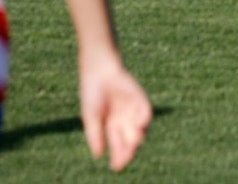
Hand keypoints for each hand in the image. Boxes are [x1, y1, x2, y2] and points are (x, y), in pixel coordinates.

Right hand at [79, 51, 152, 170]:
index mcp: (111, 126)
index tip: (117, 167)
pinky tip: (140, 126)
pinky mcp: (141, 99)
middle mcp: (124, 120)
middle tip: (126, 159)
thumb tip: (99, 155)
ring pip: (139, 129)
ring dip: (137, 137)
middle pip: (129, 140)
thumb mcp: (91, 117)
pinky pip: (145, 112)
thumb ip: (95, 135)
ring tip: (134, 144)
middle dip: (128, 151)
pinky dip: (144, 120)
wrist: (100, 71)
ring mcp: (133, 110)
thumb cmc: (92, 94)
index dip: (118, 156)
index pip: (118, 145)